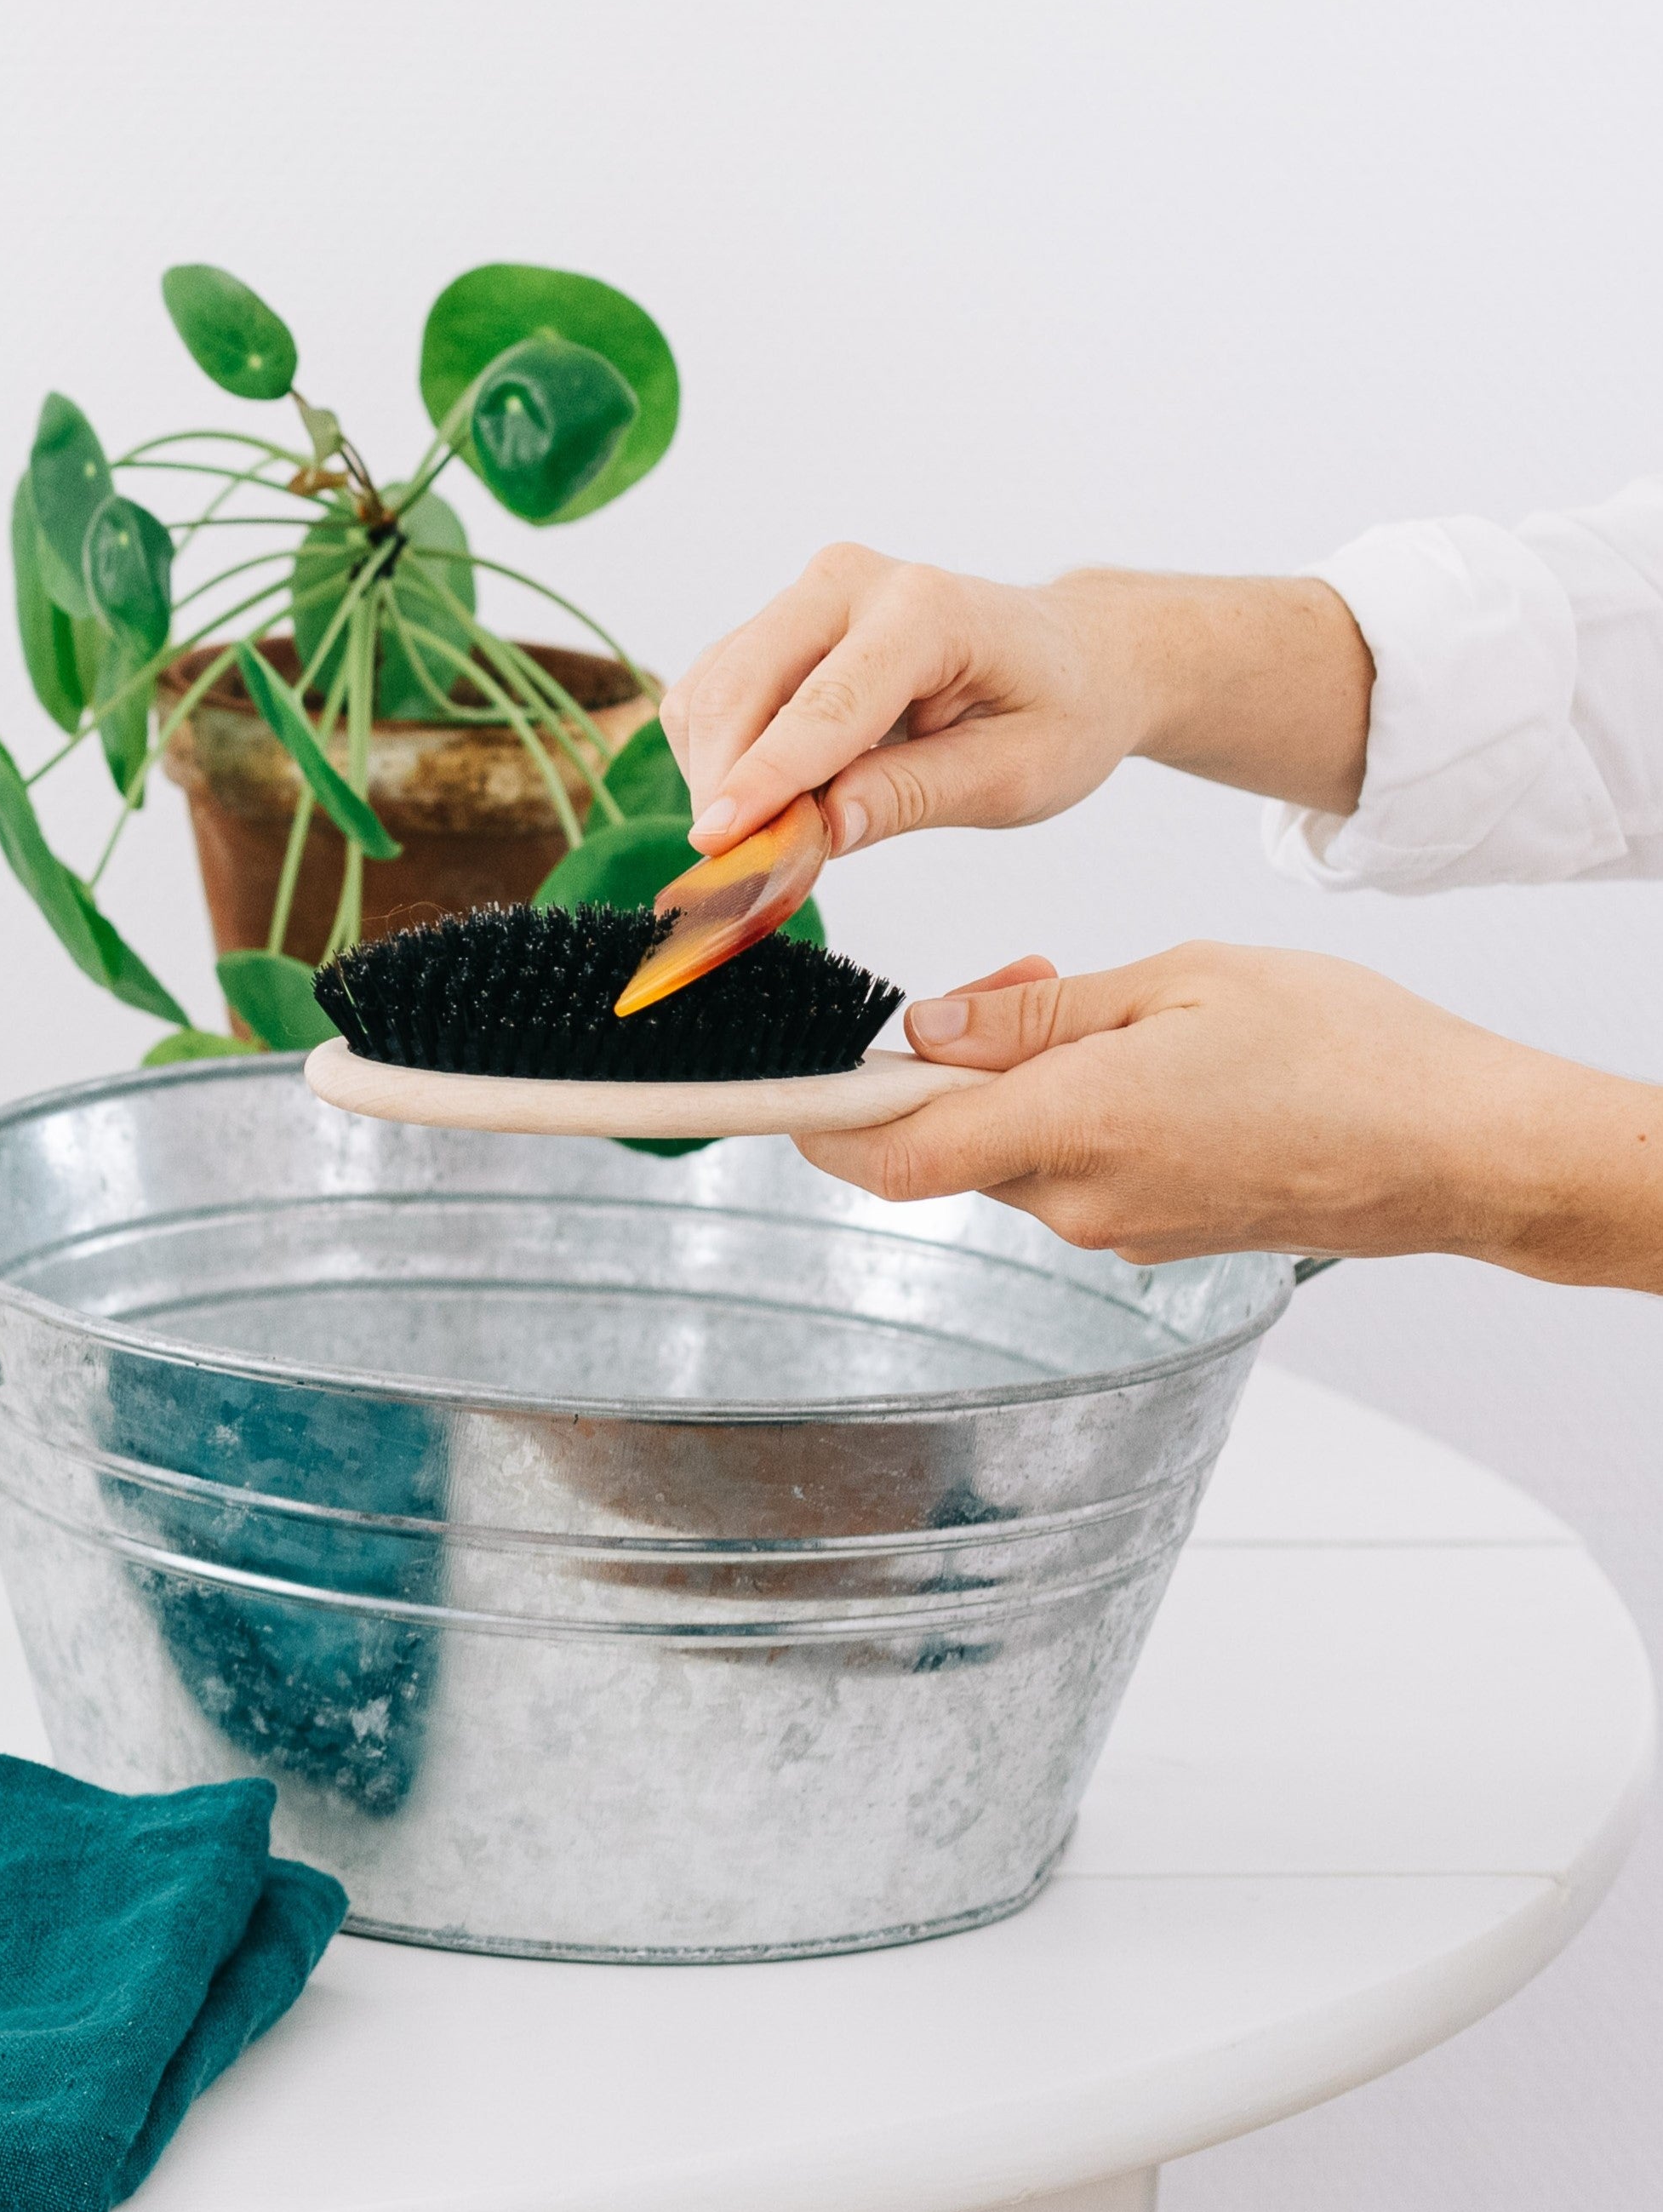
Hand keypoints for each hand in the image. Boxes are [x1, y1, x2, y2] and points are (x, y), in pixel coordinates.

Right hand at [661, 545, 1372, 856]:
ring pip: (711, 693)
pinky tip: (773, 798)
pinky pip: (711, 692)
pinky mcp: (779, 621)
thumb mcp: (1016, 774)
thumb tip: (821, 827)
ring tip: (775, 840)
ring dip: (717, 777)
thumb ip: (916, 794)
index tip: (715, 843)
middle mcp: (852, 581)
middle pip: (742, 689)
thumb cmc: (1059, 713)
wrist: (1073, 656)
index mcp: (927, 610)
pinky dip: (720, 756)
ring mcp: (808, 593)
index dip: (765, 780)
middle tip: (740, 877)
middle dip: (725, 788)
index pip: (825, 707)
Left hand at [795, 942, 1662, 1290]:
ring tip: (1098, 1002)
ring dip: (1015, 1082)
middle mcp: (1078, 1200)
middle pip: (942, 1143)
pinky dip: (1067, 1113)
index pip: (889, 1152)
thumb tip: (926, 1026)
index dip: (808, 1124)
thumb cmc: (1341, 1048)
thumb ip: (1035, 1012)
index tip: (752, 1091)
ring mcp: (1116, 1230)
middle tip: (1016, 976)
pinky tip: (1136, 1058)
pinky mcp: (1152, 1235)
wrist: (1460, 1148)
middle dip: (942, 1063)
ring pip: (1006, 1152)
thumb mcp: (1176, 983)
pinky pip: (1068, 1171)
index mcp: (1073, 1128)